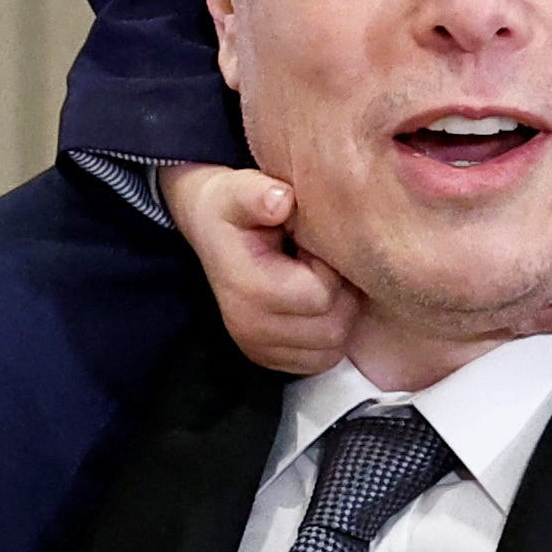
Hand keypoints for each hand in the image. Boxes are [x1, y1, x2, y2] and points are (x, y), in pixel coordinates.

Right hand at [163, 161, 357, 375]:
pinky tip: (316, 304)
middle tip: (322, 264)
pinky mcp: (270, 360)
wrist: (211, 230)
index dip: (331, 267)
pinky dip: (329, 336)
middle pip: (333, 326)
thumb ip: (257, 194)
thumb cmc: (232, 208)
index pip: (322, 295)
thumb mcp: (238, 190)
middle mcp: (250, 328)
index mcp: (248, 289)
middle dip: (341, 293)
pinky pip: (322, 360)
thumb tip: (280, 200)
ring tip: (319, 282)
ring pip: (333, 347)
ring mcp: (259, 349)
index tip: (314, 246)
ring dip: (339, 314)